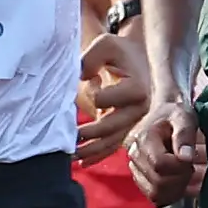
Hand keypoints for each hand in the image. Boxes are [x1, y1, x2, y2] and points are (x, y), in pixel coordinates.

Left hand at [77, 30, 149, 160]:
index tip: (91, 79)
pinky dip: (97, 155)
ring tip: (69, 156)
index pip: (104, 99)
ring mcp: (134, 121)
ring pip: (111, 142)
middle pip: (110, 127)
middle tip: (67, 138)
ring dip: (90, 150)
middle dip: (88, 134)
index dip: (90, 91)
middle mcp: (139, 109)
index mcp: (137, 89)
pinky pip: (112, 145)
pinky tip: (82, 163)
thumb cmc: (118, 51)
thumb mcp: (105, 45)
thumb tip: (81, 77)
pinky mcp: (127, 128)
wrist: (136, 58)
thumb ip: (90, 58)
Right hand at [127, 95, 205, 203]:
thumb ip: (185, 134)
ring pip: (155, 194)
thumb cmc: (176, 115)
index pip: (160, 164)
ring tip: (186, 174)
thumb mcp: (184, 116)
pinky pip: (155, 198)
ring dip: (177, 189)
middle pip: (158, 182)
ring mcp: (135, 169)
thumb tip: (186, 158)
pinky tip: (182, 184)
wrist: (164, 116)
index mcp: (143, 138)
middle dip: (181, 179)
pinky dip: (172, 195)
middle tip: (191, 167)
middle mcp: (134, 155)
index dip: (180, 167)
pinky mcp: (141, 179)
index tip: (190, 159)